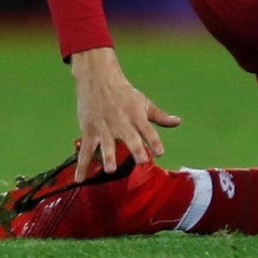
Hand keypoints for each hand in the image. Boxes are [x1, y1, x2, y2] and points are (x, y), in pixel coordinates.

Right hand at [68, 47, 180, 182]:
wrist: (98, 78)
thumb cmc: (124, 93)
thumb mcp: (144, 102)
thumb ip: (160, 116)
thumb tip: (178, 122)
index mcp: (137, 116)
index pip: (148, 130)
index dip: (154, 142)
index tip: (160, 152)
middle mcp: (121, 123)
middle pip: (130, 138)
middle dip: (136, 149)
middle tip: (141, 160)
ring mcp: (104, 128)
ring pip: (106, 145)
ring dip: (108, 157)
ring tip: (110, 169)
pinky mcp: (89, 131)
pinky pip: (85, 151)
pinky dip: (82, 166)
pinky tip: (80, 179)